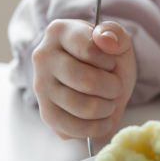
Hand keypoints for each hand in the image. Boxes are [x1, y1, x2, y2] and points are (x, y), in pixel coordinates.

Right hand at [31, 19, 135, 140]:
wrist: (100, 76)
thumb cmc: (107, 56)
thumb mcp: (118, 40)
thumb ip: (116, 34)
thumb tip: (105, 40)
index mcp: (59, 32)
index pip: (89, 50)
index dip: (109, 62)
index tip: (111, 63)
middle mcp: (43, 57)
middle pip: (86, 81)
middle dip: (112, 88)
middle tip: (116, 87)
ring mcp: (41, 87)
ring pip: (82, 107)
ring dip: (106, 108)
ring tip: (110, 101)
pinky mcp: (46, 113)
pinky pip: (72, 128)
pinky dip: (95, 128)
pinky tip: (103, 119)